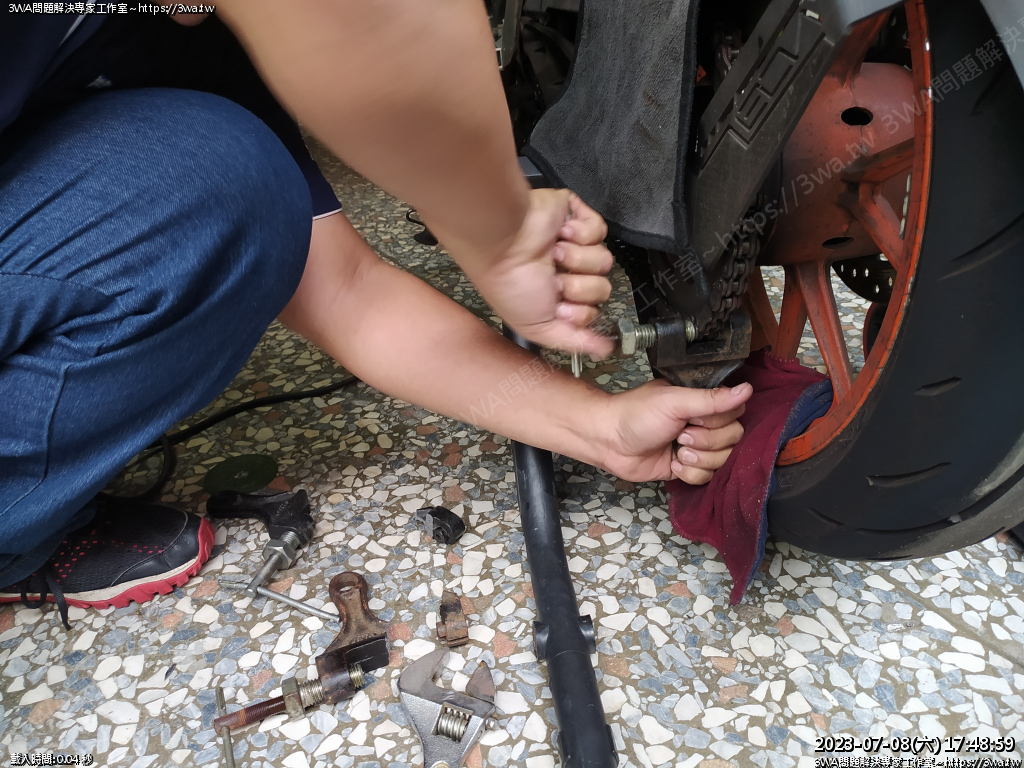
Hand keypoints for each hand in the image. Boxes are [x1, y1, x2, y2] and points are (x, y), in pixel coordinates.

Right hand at [469, 189, 613, 356]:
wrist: (504, 242)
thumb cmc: (510, 285)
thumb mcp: (539, 328)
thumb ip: (573, 341)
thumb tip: (604, 351)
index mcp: (557, 300)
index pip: (592, 312)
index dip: (580, 312)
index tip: (558, 307)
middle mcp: (567, 274)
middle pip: (602, 289)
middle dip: (579, 288)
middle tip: (555, 281)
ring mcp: (574, 245)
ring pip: (604, 261)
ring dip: (578, 260)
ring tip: (554, 254)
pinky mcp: (577, 218)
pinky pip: (600, 230)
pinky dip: (582, 233)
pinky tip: (561, 234)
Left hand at [597, 380, 751, 484]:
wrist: (609, 441)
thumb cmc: (636, 414)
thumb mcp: (674, 402)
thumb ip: (711, 399)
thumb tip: (747, 389)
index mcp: (701, 403)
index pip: (735, 414)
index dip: (719, 421)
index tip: (695, 420)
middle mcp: (703, 423)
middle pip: (732, 439)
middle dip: (707, 442)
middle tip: (681, 436)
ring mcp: (696, 447)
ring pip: (722, 460)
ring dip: (698, 459)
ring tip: (676, 450)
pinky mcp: (687, 467)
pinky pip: (707, 477)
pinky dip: (689, 473)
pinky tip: (672, 464)